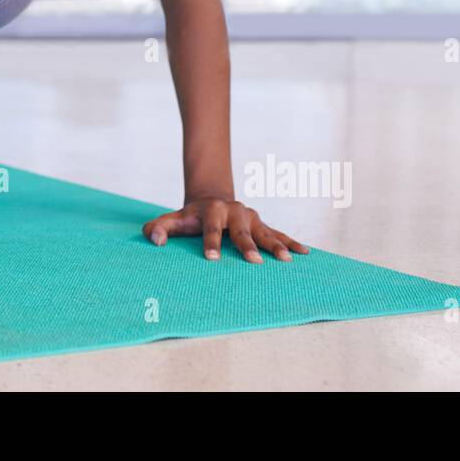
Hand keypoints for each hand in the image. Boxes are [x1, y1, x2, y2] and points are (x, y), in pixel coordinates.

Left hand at [142, 197, 310, 262]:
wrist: (211, 199)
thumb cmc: (189, 217)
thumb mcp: (172, 219)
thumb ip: (158, 228)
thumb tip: (155, 241)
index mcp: (211, 211)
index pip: (210, 228)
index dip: (210, 242)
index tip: (211, 259)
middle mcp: (233, 212)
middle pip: (241, 231)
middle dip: (247, 246)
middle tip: (254, 261)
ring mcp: (250, 218)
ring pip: (264, 231)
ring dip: (276, 245)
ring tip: (286, 260)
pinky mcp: (261, 224)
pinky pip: (278, 233)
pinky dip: (291, 242)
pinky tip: (304, 253)